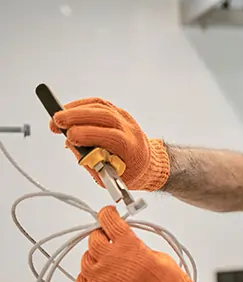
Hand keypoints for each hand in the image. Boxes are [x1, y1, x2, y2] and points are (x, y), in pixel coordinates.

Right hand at [49, 98, 169, 191]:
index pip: (112, 137)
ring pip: (101, 106)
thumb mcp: (111, 177)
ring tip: (57, 118)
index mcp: (132, 149)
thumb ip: (91, 163)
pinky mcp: (118, 112)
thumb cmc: (129, 172)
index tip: (70, 138)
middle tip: (56, 123)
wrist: (147, 162)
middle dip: (78, 117)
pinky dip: (81, 106)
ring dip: (75, 109)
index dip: (90, 135)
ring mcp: (125, 118)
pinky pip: (99, 104)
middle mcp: (130, 130)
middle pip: (105, 116)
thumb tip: (71, 145)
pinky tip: (67, 111)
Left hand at [77, 205, 226, 281]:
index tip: (108, 214)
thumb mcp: (159, 257)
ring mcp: (99, 280)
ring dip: (96, 258)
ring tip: (112, 266)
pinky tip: (105, 279)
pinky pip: (82, 280)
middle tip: (111, 242)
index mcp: (129, 246)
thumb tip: (124, 243)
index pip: (108, 220)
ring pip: (86, 260)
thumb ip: (137, 247)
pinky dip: (90, 277)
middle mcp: (110, 261)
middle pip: (93, 239)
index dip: (107, 214)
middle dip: (102, 237)